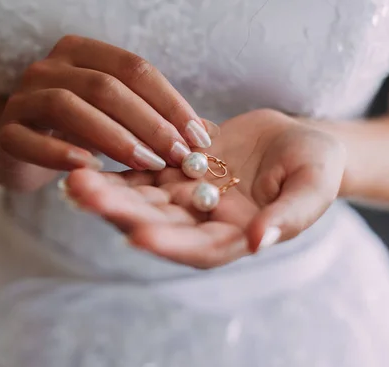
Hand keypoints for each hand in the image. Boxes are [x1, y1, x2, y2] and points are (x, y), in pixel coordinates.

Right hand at [0, 35, 210, 188]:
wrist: (18, 148)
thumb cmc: (75, 131)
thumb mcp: (112, 116)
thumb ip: (149, 117)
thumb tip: (204, 134)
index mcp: (80, 53)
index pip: (133, 68)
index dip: (170, 101)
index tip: (199, 137)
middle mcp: (48, 67)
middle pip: (105, 86)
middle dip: (149, 122)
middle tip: (178, 155)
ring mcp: (22, 98)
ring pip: (69, 106)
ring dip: (114, 137)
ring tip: (146, 164)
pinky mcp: (6, 133)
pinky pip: (31, 140)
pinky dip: (61, 152)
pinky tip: (91, 168)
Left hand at [63, 109, 346, 268]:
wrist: (295, 141)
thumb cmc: (316, 166)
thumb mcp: (313, 187)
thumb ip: (289, 217)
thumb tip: (258, 242)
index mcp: (235, 236)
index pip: (198, 248)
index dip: (169, 244)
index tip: (137, 235)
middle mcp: (200, 221)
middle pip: (156, 221)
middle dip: (119, 211)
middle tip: (83, 195)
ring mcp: (183, 195)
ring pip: (140, 196)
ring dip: (106, 189)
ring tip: (72, 178)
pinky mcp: (172, 168)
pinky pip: (140, 169)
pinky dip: (115, 165)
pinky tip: (85, 156)